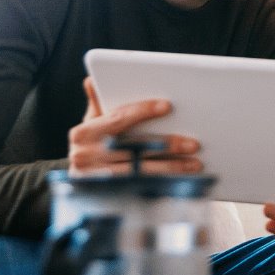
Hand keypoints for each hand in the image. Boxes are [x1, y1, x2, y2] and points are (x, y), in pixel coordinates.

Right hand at [68, 78, 201, 175]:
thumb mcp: (91, 124)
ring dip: (172, 167)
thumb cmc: (93, 144)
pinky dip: (164, 183)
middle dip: (168, 145)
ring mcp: (96, 178)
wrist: (79, 182)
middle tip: (194, 144)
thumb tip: (92, 79)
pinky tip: (183, 180)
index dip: (143, 111)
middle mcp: (85, 156)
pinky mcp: (107, 195)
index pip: (119, 118)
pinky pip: (141, 188)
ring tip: (195, 164)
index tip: (168, 106)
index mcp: (83, 133)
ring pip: (141, 171)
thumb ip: (97, 103)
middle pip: (135, 148)